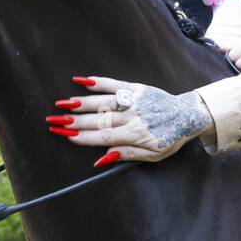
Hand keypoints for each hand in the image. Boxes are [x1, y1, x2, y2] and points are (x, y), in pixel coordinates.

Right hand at [46, 76, 215, 166]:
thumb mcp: (153, 155)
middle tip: (53, 121)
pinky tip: (80, 81)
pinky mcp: (136, 88)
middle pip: (98, 120)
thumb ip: (127, 156)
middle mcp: (132, 117)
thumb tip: (101, 159)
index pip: (103, 137)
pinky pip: (114, 84)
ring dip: (80, 103)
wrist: (187, 115)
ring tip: (60, 104)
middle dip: (74, 121)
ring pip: (103, 102)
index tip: (65, 135)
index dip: (82, 137)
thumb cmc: (169, 138)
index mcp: (135, 136)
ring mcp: (133, 101)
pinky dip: (97, 82)